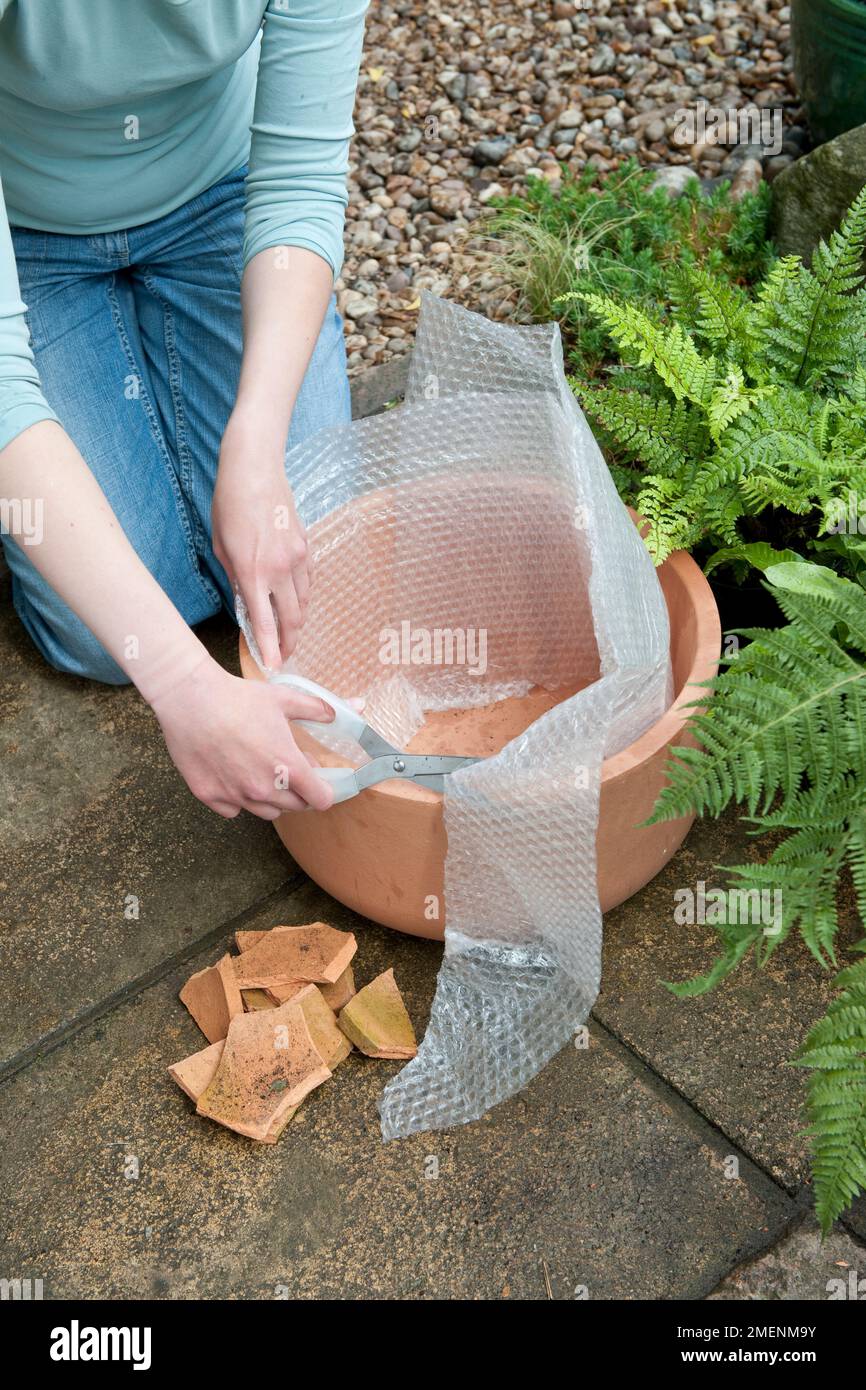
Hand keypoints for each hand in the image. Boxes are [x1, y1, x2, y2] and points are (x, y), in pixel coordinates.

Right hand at [150, 657, 334, 817]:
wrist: (190, 699)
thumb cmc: (238, 697)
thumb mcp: (284, 698)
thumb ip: (318, 709)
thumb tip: (348, 709)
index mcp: (288, 767)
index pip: (320, 799)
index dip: (324, 791)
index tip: (319, 781)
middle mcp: (264, 788)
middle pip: (295, 807)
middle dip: (298, 792)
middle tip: (289, 770)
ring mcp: (236, 795)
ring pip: (266, 812)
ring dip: (270, 798)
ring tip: (261, 772)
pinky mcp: (210, 796)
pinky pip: (234, 810)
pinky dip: (238, 799)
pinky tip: (233, 776)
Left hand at [212, 413, 310, 669]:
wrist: (255, 470)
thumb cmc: (230, 505)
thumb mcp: (222, 548)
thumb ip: (236, 578)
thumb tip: (247, 602)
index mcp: (253, 572)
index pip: (265, 622)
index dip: (271, 648)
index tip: (274, 666)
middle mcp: (280, 568)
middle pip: (292, 618)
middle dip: (289, 642)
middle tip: (284, 656)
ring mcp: (298, 557)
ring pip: (304, 601)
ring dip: (297, 621)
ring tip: (290, 635)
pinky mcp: (306, 546)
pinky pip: (308, 581)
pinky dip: (303, 596)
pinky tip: (296, 603)